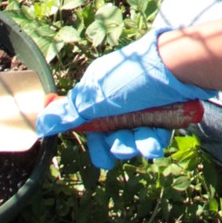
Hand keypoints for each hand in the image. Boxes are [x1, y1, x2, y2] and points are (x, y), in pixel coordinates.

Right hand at [34, 30, 212, 172]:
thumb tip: (40, 123)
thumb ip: (70, 113)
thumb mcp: (97, 96)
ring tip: (148, 139)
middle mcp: (121, 97)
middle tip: (125, 144)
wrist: (181, 67)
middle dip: (119, 146)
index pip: (90, 124)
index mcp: (101, 90)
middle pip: (113, 135)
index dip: (96, 142)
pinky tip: (161, 137)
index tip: (101, 155)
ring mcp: (144, 104)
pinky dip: (157, 139)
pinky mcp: (165, 110)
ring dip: (139, 144)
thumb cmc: (136, 78)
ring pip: (135, 138)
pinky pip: (156, 134)